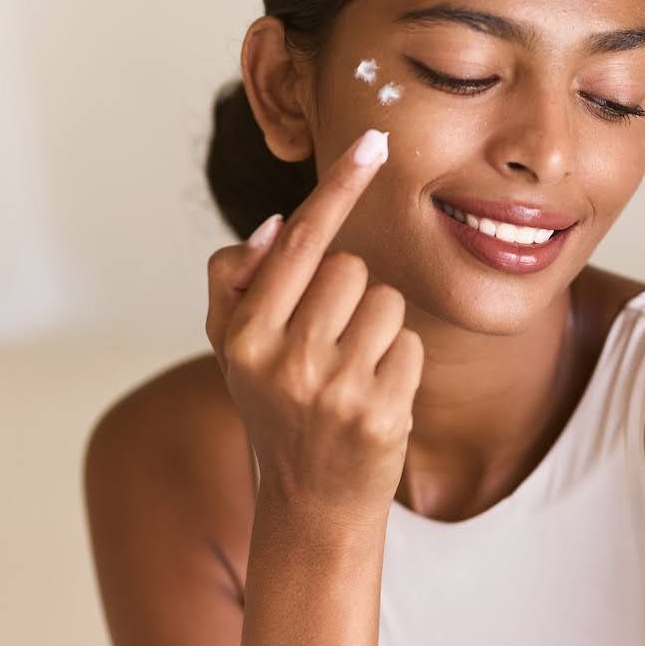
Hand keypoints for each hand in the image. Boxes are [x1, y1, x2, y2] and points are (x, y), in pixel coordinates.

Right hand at [205, 128, 421, 528]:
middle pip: (352, 268)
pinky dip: (399, 365)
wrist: (310, 504)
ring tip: (351, 373)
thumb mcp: (235, 351)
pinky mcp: (380, 412)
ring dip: (376, 330)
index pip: (302, 240)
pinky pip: (409, 344)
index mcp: (244, 334)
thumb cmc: (277, 410)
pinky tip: (374, 399)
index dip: (341, 187)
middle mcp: (283, 358)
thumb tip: (276, 226)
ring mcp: (334, 388)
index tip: (374, 142)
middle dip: (350, 296)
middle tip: (331, 345)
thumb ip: (237, 283)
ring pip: (386, 302)